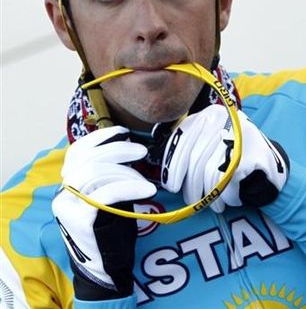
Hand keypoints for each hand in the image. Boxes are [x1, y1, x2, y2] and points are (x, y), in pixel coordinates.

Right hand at [52, 126, 155, 299]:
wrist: (105, 268)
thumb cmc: (109, 229)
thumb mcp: (105, 195)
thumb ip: (107, 174)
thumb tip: (125, 146)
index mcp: (66, 184)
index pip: (77, 151)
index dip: (99, 138)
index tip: (122, 131)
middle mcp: (62, 193)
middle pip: (88, 159)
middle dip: (118, 150)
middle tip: (142, 150)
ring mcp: (69, 208)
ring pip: (96, 173)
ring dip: (127, 171)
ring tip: (146, 180)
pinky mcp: (81, 220)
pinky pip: (107, 194)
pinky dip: (130, 187)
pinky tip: (147, 190)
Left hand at [161, 105, 288, 212]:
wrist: (270, 164)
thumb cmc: (233, 155)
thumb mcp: (209, 141)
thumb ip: (190, 146)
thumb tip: (166, 172)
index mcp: (208, 114)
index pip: (183, 140)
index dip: (173, 166)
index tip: (171, 186)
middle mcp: (224, 119)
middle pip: (196, 158)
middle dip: (191, 185)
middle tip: (191, 200)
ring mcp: (240, 135)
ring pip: (210, 172)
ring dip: (209, 194)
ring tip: (213, 204)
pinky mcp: (253, 154)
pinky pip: (229, 181)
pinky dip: (227, 196)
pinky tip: (230, 200)